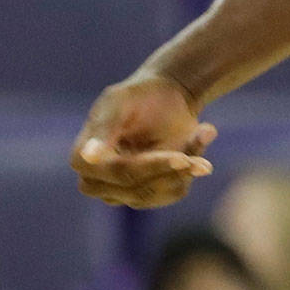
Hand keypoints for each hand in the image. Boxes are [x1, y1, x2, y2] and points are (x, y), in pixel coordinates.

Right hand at [70, 75, 215, 207]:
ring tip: (205, 129)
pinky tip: (201, 136)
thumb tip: (87, 157)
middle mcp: (99, 183)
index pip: (119, 173)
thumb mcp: (119, 102)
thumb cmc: (137, 95)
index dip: (151, 166)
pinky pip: (177, 190)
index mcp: (83, 160)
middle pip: (139, 189)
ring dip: (189, 161)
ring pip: (161, 192)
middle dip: (173, 166)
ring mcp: (125, 193)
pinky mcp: (152, 194)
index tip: (182, 157)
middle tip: (206, 132)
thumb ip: (103, 128)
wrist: (165, 96)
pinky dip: (194, 165)